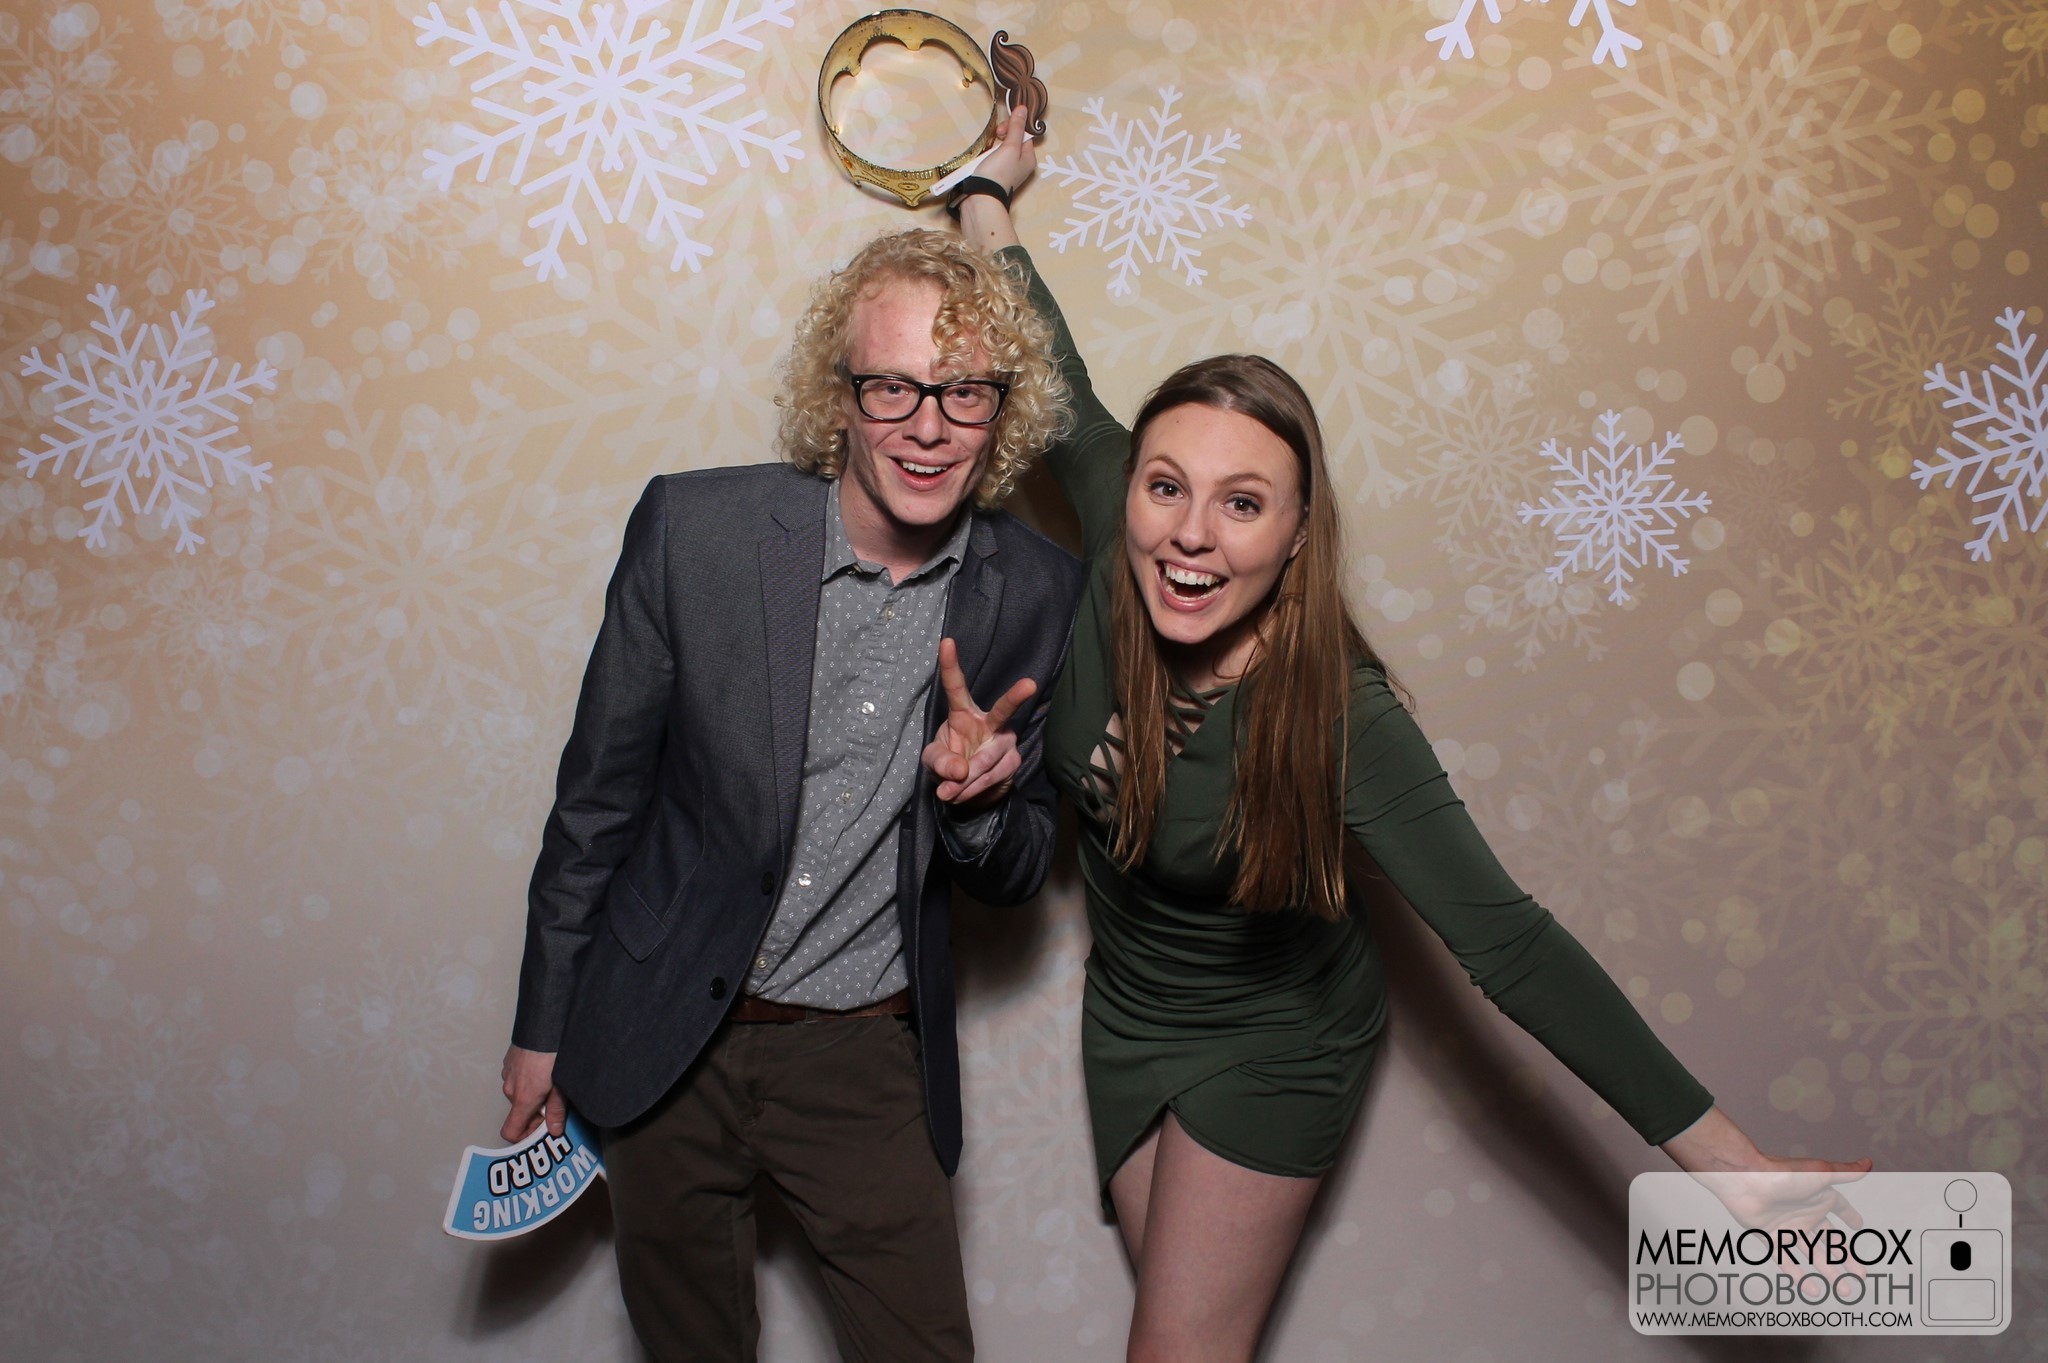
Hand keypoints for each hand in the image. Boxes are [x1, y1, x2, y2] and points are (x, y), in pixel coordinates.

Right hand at [501, 1045, 563, 1142]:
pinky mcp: (510, 1061)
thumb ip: (557, 1111)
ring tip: (553, 1080)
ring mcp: (508, 1073)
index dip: (524, 1137)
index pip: (509, 1132)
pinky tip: (545, 1066)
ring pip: (519, 1093)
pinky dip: (529, 1078)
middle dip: (536, 1111)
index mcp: (522, 1099)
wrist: (543, 1023)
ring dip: (534, 1092)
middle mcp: (510, 1088)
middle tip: (556, 1101)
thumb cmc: (553, 1053)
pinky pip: (517, 1077)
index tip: (541, 1130)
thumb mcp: (562, 1086)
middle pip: (520, 1112)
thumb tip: (553, 1131)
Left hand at [921, 637, 1035, 809]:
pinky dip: (972, 789)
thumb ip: (940, 762)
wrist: (969, 789)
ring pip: (986, 760)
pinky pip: (992, 777)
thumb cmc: (950, 762)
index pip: (956, 686)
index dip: (950, 664)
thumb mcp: (933, 760)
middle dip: (1017, 696)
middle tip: (1030, 684)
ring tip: (947, 793)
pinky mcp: (1013, 761)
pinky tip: (961, 794)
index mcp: (964, 712)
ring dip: (964, 781)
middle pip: (1004, 709)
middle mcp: (990, 722)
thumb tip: (959, 771)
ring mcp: (1005, 741)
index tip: (946, 642)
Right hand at [977, 106, 1037, 195]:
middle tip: (995, 136)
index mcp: (1029, 158)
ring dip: (995, 143)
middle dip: (1003, 134)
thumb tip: (1024, 108)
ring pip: (1003, 147)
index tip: (1002, 129)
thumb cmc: (998, 172)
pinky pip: (995, 156)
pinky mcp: (996, 173)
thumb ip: (1016, 127)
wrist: (981, 197)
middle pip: (1014, 139)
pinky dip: (989, 153)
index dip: (1014, 126)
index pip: (1025, 133)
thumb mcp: (1010, 147)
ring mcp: (1008, 169)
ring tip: (988, 149)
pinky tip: (984, 156)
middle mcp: (1021, 164)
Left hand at [1663, 1106, 1871, 1271]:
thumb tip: (1869, 1162)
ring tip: (1843, 1290)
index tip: (1859, 1226)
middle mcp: (1803, 1212)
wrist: (1744, 1180)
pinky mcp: (1768, 1235)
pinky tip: (1811, 1289)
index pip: (1839, 1208)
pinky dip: (1797, 1274)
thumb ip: (1845, 1172)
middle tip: (1860, 1278)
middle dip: (1845, 1259)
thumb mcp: (1820, 1173)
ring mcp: (1786, 1225)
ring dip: (1827, 1272)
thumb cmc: (1782, 1174)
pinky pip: (1784, 1258)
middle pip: (1828, 1240)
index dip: (1849, 1216)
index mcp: (1817, 1197)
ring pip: (1811, 1254)